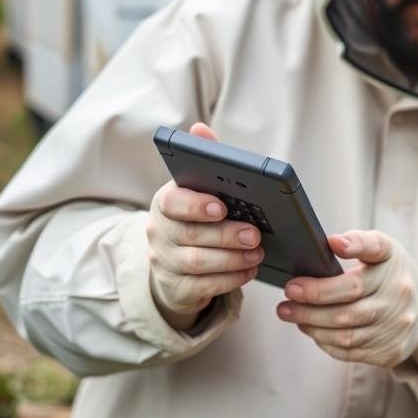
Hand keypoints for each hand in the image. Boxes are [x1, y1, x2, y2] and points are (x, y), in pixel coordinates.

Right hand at [146, 122, 263, 330]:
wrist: (175, 265)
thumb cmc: (196, 218)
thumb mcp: (198, 190)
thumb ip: (204, 160)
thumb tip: (199, 129)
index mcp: (166, 203)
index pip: (172, 202)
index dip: (196, 205)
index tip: (222, 206)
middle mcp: (159, 232)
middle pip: (191, 235)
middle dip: (226, 235)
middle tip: (255, 234)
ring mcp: (165, 262)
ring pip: (198, 263)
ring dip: (233, 258)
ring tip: (258, 252)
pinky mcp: (177, 288)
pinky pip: (204, 287)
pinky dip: (230, 279)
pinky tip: (250, 270)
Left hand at [276, 229, 417, 369]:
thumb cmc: (393, 274)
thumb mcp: (384, 249)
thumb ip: (359, 242)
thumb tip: (332, 242)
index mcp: (393, 266)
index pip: (365, 265)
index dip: (343, 260)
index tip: (316, 258)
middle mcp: (398, 298)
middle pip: (347, 309)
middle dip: (310, 305)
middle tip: (286, 299)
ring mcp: (396, 328)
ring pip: (345, 335)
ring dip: (312, 326)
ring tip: (292, 314)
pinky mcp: (390, 352)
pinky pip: (350, 352)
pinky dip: (326, 342)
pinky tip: (313, 330)